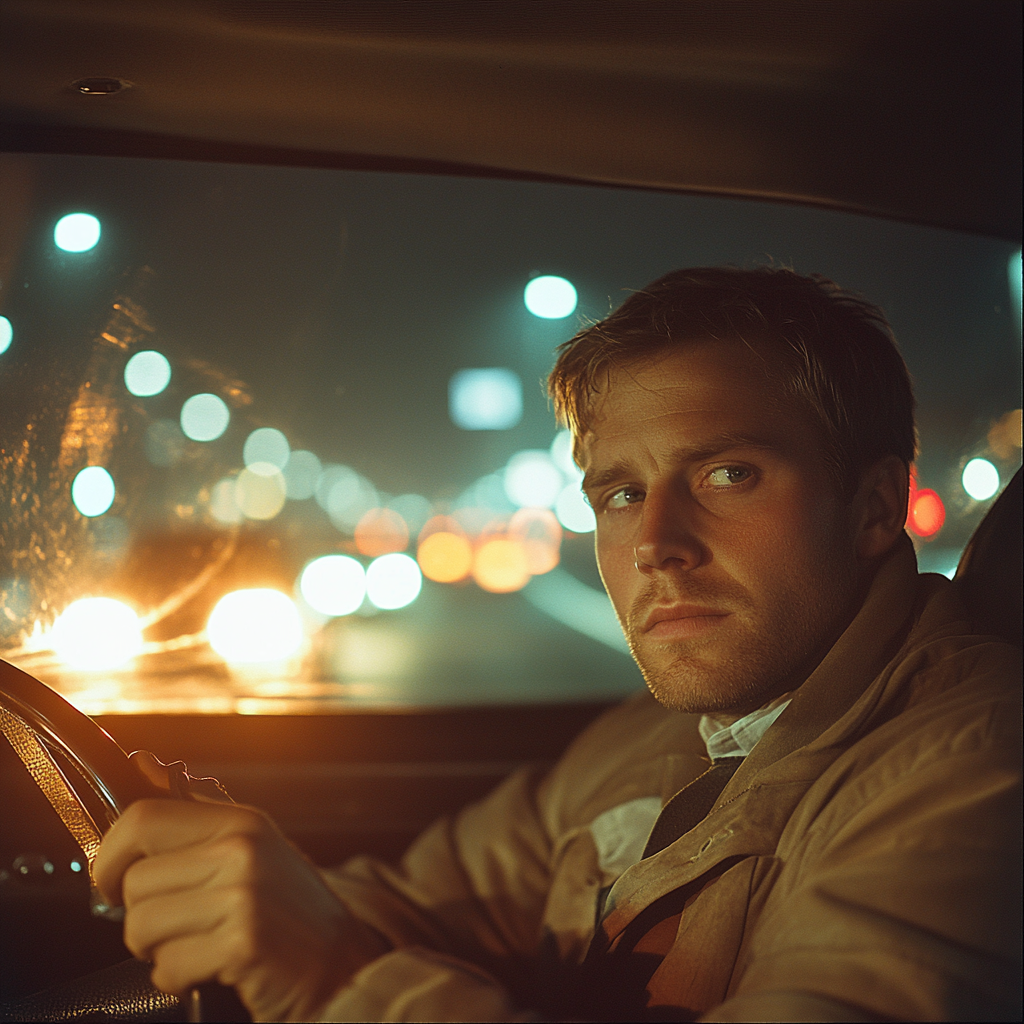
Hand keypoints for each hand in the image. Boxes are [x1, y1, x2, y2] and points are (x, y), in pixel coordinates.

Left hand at [93, 780, 384, 1021]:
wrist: (344, 965)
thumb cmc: (293, 913)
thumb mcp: (253, 849)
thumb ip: (199, 816)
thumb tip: (143, 767)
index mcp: (242, 822)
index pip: (143, 817)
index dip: (111, 854)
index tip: (110, 878)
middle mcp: (242, 851)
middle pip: (135, 882)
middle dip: (140, 915)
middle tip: (175, 924)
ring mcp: (244, 896)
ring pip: (142, 926)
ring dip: (158, 950)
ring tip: (197, 945)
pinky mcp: (242, 944)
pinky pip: (167, 967)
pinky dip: (177, 979)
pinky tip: (210, 969)